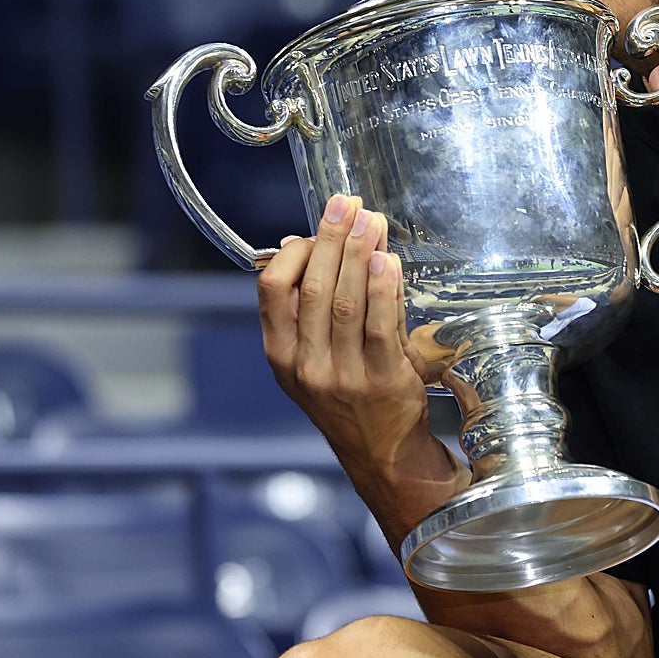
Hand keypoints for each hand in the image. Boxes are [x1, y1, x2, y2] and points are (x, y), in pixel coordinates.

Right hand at [257, 194, 434, 477]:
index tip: (317, 226)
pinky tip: (387, 260)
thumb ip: (310, 306)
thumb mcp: (311, 357)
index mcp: (280, 354)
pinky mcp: (382, 380)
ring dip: (358, 253)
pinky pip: (380, 325)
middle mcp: (305, 365)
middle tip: (348, 204)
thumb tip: (310, 243)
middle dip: (331, 238)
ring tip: (371, 221)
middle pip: (312, 287)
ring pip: (345, 301)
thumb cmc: (347, 396)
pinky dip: (383, 288)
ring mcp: (342, 375)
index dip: (294, 251)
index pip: (272, 290)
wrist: (381, 453)